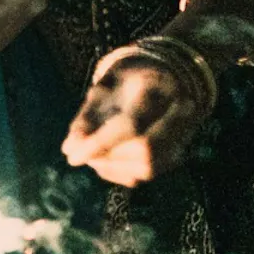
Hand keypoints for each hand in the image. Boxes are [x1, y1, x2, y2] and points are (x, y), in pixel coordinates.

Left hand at [63, 57, 208, 185]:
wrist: (161, 79)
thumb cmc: (126, 82)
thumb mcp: (102, 89)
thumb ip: (86, 118)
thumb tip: (70, 149)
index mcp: (157, 88)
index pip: (131, 124)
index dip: (100, 144)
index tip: (72, 157)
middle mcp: (179, 113)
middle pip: (144, 150)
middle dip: (107, 157)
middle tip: (80, 153)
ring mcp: (183, 135)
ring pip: (148, 167)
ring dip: (113, 167)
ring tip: (92, 155)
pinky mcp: (178, 153)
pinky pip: (148, 173)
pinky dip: (122, 173)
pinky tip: (105, 161)